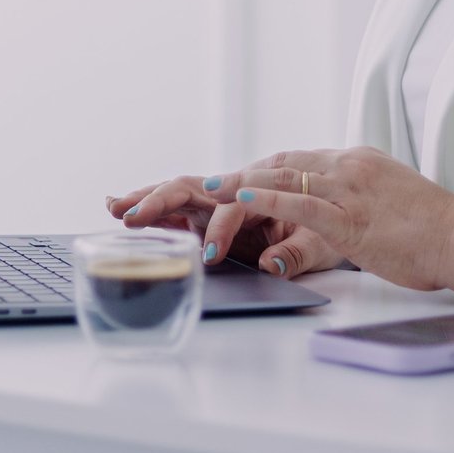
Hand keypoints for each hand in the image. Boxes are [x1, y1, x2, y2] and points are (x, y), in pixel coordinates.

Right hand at [106, 173, 344, 278]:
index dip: (221, 229)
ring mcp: (218, 200)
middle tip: (131, 214)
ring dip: (145, 198)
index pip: (233, 206)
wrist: (339, 215)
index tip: (212, 255)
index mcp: (260, 192)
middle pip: (191, 187)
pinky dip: (149, 204)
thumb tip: (271, 265)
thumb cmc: (329, 228)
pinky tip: (118, 204)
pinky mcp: (209, 211)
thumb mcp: (320, 244)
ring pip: (177, 191)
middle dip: (159, 199)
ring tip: (114, 206)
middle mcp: (233, 190)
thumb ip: (295, 253)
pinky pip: (176, 205)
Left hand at [201, 147, 453, 303]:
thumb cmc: (436, 230)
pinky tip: (242, 199)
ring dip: (241, 185)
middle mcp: (350, 166)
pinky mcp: (351, 217)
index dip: (263, 170)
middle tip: (208, 182)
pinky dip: (266, 199)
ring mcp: (349, 189)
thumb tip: (346, 207)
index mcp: (359, 161)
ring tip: (209, 188)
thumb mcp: (393, 199)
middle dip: (242, 174)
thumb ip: (364, 197)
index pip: (299, 160)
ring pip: (283, 179)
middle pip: (282, 165)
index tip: (236, 178)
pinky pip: (299, 204)